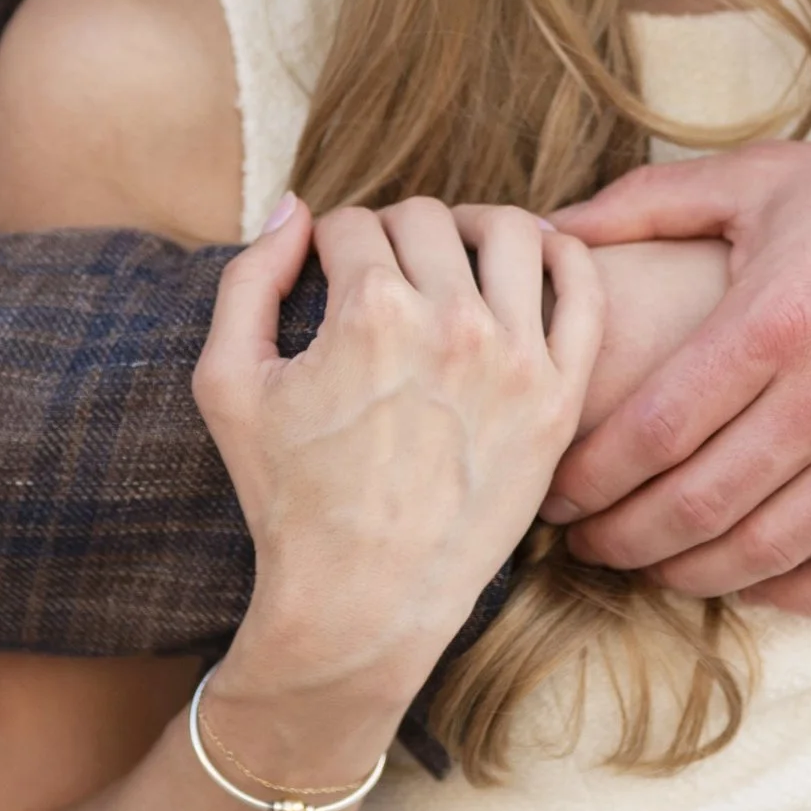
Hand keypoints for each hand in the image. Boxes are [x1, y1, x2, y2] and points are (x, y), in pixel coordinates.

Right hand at [193, 196, 602, 747]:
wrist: (363, 603)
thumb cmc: (286, 499)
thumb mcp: (228, 383)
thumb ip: (248, 278)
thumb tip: (295, 207)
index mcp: (370, 312)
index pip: (350, 224)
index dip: (327, 246)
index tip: (327, 277)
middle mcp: (452, 324)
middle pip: (423, 219)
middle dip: (389, 235)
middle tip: (379, 276)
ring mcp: (516, 360)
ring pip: (508, 230)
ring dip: (470, 228)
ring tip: (449, 259)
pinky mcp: (559, 398)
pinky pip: (582, 288)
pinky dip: (561, 253)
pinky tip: (529, 262)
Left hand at [542, 126, 810, 611]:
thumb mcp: (766, 175)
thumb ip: (649, 202)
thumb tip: (549, 228)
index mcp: (775, 317)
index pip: (653, 428)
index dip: (588, 475)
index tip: (555, 489)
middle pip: (696, 504)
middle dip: (620, 538)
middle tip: (581, 542)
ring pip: (766, 551)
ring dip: (688, 574)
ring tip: (647, 565)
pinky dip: (793, 595)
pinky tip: (749, 581)